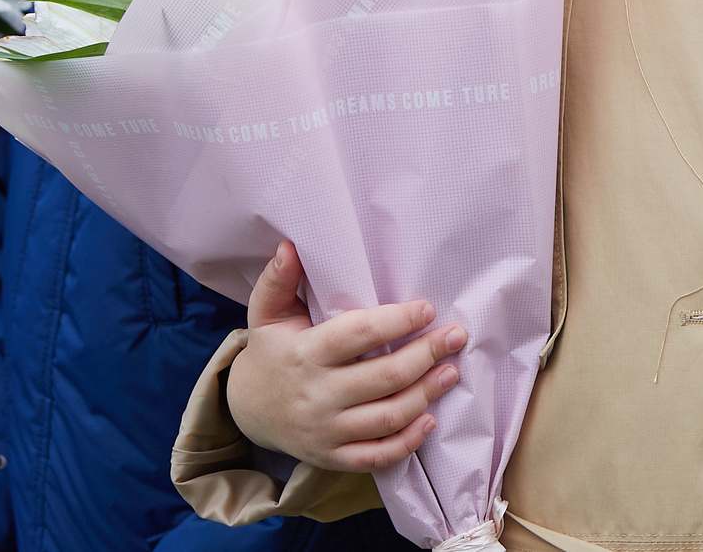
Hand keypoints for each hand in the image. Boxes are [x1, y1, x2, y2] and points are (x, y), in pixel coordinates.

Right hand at [223, 241, 462, 472]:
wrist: (246, 411)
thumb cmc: (270, 353)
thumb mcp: (266, 314)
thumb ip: (278, 280)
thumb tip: (289, 246)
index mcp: (305, 354)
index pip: (357, 335)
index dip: (396, 321)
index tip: (427, 309)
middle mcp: (317, 394)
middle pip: (382, 377)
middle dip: (425, 355)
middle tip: (455, 337)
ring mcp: (326, 430)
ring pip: (386, 417)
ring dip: (425, 395)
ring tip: (451, 372)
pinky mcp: (333, 456)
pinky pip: (376, 456)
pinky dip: (407, 442)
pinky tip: (430, 420)